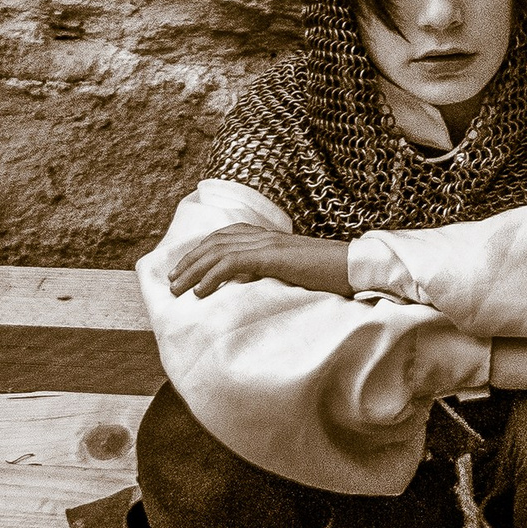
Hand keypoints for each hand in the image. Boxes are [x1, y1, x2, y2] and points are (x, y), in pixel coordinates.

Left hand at [162, 228, 354, 298]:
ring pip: (218, 251)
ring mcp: (268, 244)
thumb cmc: (329, 274)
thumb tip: (253, 286)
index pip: (225, 236)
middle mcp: (265, 235)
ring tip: (178, 290)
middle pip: (215, 242)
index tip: (184, 270)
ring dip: (193, 271)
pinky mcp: (273, 256)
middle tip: (171, 282)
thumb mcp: (294, 271)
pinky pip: (233, 262)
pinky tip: (201, 292)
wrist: (354, 267)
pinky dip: (212, 276)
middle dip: (189, 261)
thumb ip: (272, 272)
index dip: (200, 251)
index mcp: (269, 237)